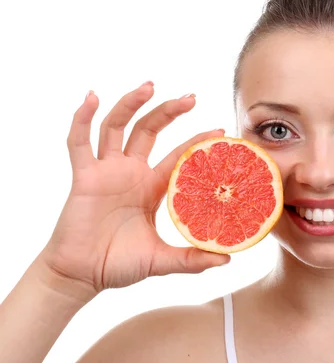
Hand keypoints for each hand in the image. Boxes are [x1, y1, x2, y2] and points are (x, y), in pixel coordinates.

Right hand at [39, 82, 229, 297]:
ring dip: (131, 104)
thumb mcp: (162, 260)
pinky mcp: (83, 177)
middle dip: (168, 111)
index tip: (220, 130)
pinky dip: (82, 119)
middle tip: (191, 97)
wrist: (82, 276)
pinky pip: (79, 142)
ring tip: (150, 86)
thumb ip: (191, 260)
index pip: (177, 155)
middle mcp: (130, 172)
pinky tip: (91, 97)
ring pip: (117, 127)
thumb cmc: (119, 264)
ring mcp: (106, 171)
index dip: (196, 140)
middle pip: (149, 130)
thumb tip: (226, 261)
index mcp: (152, 187)